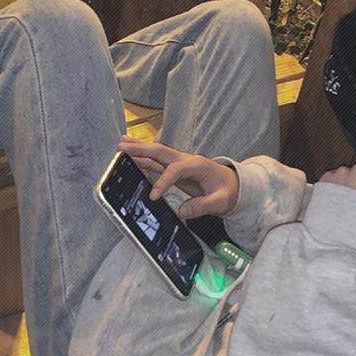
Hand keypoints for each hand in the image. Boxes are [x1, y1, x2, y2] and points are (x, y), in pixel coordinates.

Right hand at [117, 135, 239, 218]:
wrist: (234, 185)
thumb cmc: (228, 192)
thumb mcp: (221, 202)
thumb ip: (203, 206)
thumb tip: (182, 211)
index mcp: (198, 165)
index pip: (175, 170)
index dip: (163, 181)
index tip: (153, 197)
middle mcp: (187, 160)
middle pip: (161, 151)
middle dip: (142, 149)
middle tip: (122, 146)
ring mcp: (180, 163)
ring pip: (157, 153)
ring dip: (139, 149)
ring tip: (121, 144)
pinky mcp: (176, 168)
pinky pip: (158, 161)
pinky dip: (144, 157)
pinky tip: (132, 154)